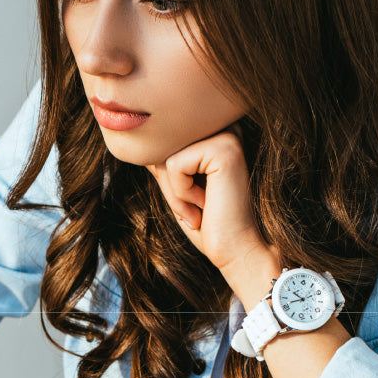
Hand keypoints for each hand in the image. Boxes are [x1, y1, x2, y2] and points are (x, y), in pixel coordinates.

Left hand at [147, 128, 279, 300]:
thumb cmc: (208, 224)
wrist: (237, 250)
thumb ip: (163, 161)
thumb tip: (141, 141)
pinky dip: (181, 192)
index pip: (164, 146)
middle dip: (169, 186)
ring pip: (166, 157)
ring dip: (175, 192)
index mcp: (216, 134)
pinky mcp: (224, 148)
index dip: (167, 181)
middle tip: (196, 209)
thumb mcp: (178, 187)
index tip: (194, 203)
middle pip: (163, 149)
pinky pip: (174, 165)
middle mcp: (223, 128)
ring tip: (201, 207)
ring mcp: (226, 135)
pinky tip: (206, 203)